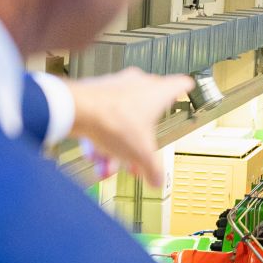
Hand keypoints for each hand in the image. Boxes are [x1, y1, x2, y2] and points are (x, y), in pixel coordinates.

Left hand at [66, 69, 194, 184]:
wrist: (75, 110)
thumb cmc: (113, 121)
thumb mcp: (141, 153)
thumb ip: (153, 168)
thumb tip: (158, 179)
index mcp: (158, 92)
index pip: (180, 83)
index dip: (185, 88)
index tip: (187, 88)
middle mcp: (138, 84)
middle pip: (148, 111)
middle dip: (140, 139)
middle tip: (138, 156)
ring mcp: (115, 86)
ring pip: (122, 119)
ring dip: (116, 144)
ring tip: (108, 165)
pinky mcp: (94, 92)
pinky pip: (102, 118)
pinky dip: (100, 137)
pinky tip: (94, 155)